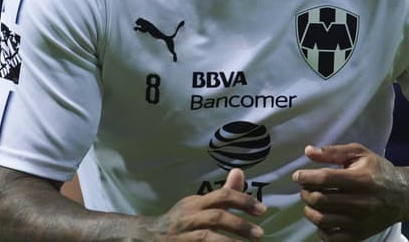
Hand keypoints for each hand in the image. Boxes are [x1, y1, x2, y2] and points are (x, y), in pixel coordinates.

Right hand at [149, 167, 265, 240]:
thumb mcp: (198, 205)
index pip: (222, 196)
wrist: (146, 237)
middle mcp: (188, 218)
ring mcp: (181, 236)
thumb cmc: (180, 221)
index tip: (262, 211)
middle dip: (240, 225)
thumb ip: (222, 194)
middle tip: (259, 234)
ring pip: (206, 238)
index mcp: (195, 203)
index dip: (244, 201)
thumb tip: (240, 172)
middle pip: (216, 217)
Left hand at [292, 143, 408, 240]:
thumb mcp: (360, 153)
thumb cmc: (378, 171)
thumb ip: (333, 152)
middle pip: (320, 200)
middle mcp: (360, 203)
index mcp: (361, 179)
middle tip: (305, 189)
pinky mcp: (359, 235)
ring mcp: (360, 222)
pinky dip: (321, 230)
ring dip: (309, 211)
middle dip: (306, 194)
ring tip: (311, 203)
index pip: (325, 179)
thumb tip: (307, 151)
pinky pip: (331, 238)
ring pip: (322, 220)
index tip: (297, 176)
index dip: (306, 177)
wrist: (404, 195)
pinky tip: (323, 218)